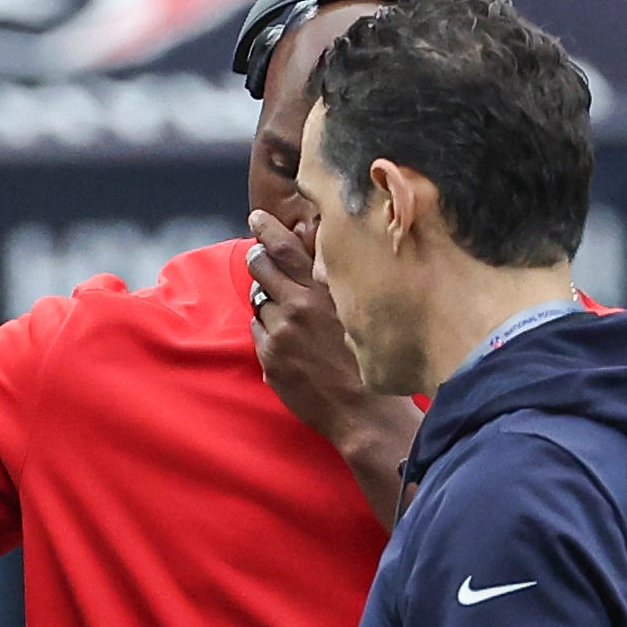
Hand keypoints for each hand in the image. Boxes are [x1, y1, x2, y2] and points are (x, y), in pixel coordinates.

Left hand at [247, 211, 417, 494]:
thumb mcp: (359, 310)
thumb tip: (319, 262)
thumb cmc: (369, 357)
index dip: (267, 229)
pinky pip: (259, 334)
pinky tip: (290, 345)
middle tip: (257, 256)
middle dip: (257, 259)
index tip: (256, 217)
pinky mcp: (270, 359)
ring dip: (268, 304)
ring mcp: (280, 334)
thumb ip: (335, 285)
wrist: (362, 409)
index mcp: (324, 290)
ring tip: (289, 317)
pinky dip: (269, 334)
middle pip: (261, 268)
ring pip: (259, 304)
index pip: (286, 247)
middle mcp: (298, 307)